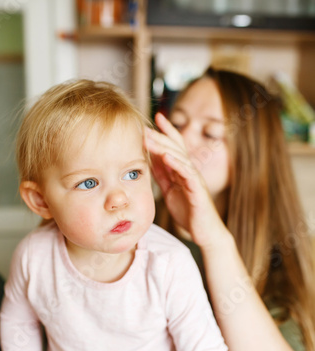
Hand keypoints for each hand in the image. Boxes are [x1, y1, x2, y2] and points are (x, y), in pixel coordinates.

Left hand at [144, 112, 226, 247]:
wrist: (205, 232)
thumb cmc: (189, 212)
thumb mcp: (170, 191)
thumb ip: (163, 175)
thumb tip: (151, 159)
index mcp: (183, 170)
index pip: (175, 146)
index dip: (166, 131)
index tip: (154, 117)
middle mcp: (190, 171)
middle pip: (175, 148)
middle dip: (160, 136)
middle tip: (145, 127)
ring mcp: (195, 180)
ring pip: (180, 158)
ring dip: (164, 147)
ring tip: (150, 138)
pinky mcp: (198, 191)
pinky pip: (188, 175)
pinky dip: (177, 165)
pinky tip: (167, 157)